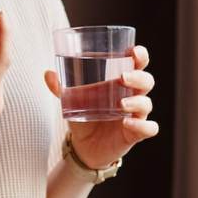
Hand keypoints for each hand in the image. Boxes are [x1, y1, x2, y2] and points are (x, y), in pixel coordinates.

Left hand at [43, 45, 158, 168]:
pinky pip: (149, 129)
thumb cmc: (85, 114)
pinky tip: (128, 123)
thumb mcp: (71, 100)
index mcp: (120, 82)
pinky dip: (142, 126)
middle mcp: (132, 96)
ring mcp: (136, 115)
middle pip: (146, 81)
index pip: (137, 64)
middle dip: (138, 77)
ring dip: (137, 102)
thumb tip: (48, 73)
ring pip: (147, 104)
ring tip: (121, 103)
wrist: (84, 146)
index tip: (134, 51)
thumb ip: (61, 88)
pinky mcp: (135, 133)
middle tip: (123, 77)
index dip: (140, 56)